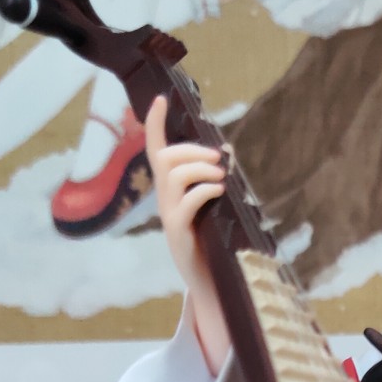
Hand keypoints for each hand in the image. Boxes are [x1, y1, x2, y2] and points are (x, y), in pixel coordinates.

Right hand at [145, 95, 231, 371]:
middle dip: (191, 150)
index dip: (155, 124)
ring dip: (200, 168)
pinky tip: (220, 190)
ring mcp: (169, 217)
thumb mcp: (210, 208)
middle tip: (218, 158)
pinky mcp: (179, 234)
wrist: (211, 283)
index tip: (159, 98)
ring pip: (173, 175)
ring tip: (221, 175)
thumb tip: (227, 156)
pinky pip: (186, 203)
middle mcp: (164, 201)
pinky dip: (204, 190)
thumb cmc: (213, 242)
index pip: (155, 151)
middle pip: (165, 159)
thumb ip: (211, 183)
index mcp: (170, 192)